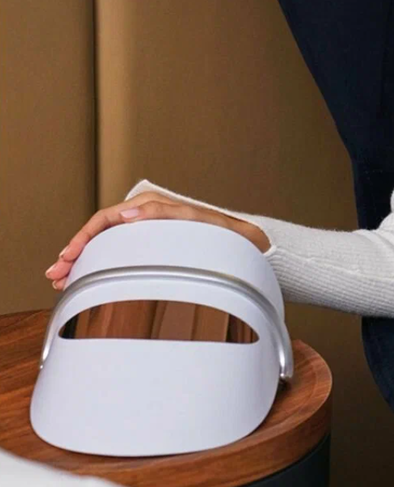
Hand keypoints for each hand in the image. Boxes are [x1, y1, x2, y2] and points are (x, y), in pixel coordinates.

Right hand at [45, 191, 270, 289]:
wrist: (245, 244)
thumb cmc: (223, 233)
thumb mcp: (196, 220)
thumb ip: (165, 213)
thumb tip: (128, 214)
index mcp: (149, 207)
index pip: (106, 219)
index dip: (83, 238)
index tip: (68, 256)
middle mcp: (145, 217)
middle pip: (100, 234)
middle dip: (75, 253)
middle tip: (56, 274)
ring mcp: (147, 233)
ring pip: (106, 246)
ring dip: (83, 262)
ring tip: (63, 280)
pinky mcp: (153, 247)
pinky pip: (119, 254)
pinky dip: (100, 266)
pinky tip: (89, 279)